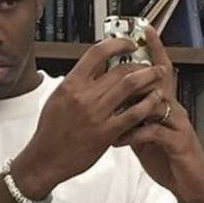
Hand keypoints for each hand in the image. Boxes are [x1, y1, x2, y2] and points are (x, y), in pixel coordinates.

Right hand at [13, 33, 167, 195]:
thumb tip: (96, 67)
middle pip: (120, 69)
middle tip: (150, 64)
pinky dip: (148, 103)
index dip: (117, 44)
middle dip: (141, 63)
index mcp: (70, 85)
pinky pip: (134, 113)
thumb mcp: (58, 99)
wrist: (45, 159)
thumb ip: (77, 82)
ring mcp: (96, 114)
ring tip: (158, 75)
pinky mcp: (107, 132)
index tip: (129, 44)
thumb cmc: (50, 131)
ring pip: (130, 85)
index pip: (97, 53)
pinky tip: (155, 99)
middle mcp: (83, 96)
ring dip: (149, 77)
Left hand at [114, 27, 203, 202]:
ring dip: (132, 103)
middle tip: (131, 45)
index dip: (154, 50)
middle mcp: (174, 110)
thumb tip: (114, 100)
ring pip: (155, 104)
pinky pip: (152, 133)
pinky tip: (117, 140)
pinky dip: (132, 135)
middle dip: (145, 63)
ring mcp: (177, 125)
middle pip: (160, 80)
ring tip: (110, 104)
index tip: (145, 28)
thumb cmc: (165, 158)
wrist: (190, 185)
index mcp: (165, 105)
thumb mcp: (144, 134)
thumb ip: (132, 115)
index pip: (159, 72)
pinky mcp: (177, 144)